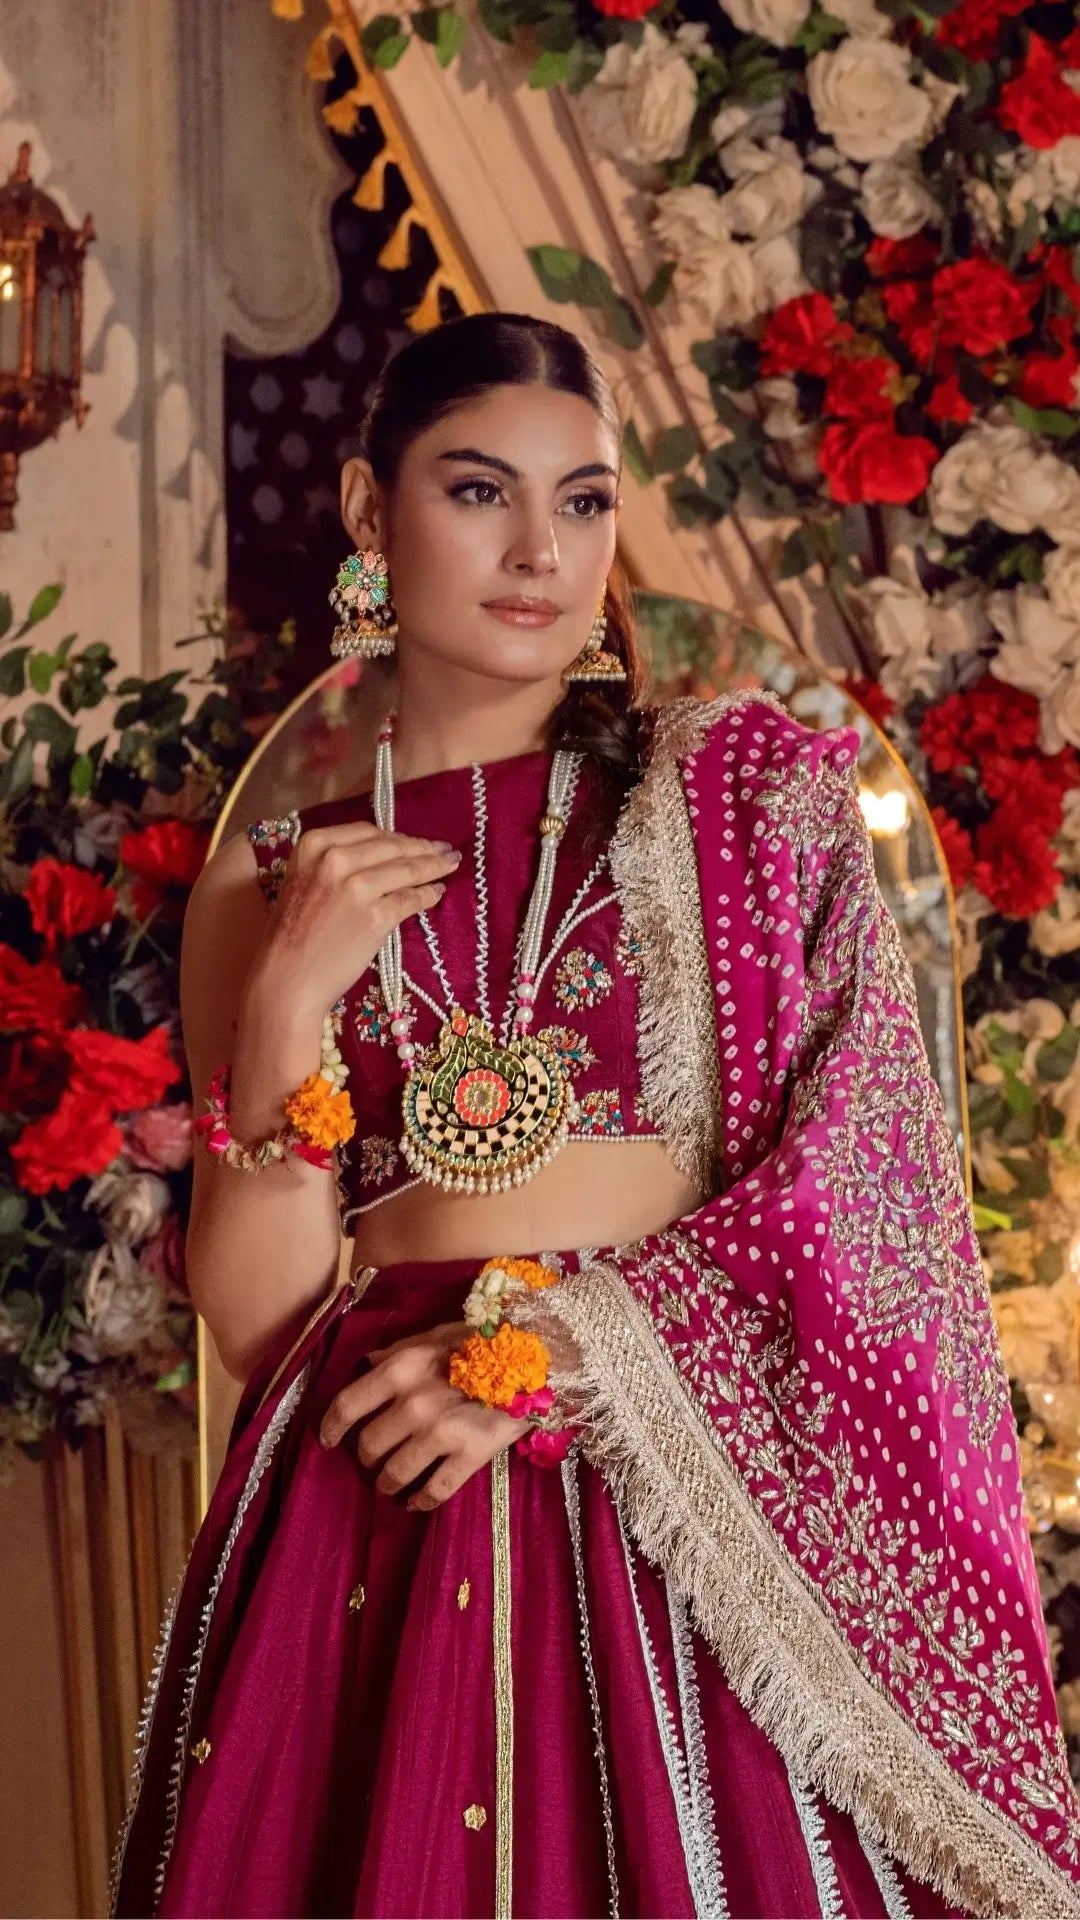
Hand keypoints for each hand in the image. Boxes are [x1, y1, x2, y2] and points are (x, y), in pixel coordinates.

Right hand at [251, 821, 462, 1018]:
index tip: (415, 841)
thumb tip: (382, 855)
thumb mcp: (303, 882)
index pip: (368, 832)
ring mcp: (356, 887)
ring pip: (406, 869)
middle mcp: (334, 859)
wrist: (285, 980)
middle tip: (444, 850)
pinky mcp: (375, 916)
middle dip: (422, 848)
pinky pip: (410, 900)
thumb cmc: (291, 936)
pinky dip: (428, 895)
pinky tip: (437, 893)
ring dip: (434, 866)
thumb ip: (333, 864)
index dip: (397, 837)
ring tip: (450, 865)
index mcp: (313, 844)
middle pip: (392, 846)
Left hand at [317, 1321, 531, 1511]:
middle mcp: (415, 1402)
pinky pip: (434, 1491)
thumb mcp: (435, 1335)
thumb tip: (366, 1364)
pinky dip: (420, 1501)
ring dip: (387, 1483)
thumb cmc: (485, 1341)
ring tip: (390, 1484)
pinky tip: (416, 1501)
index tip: (326, 1440)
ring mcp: (442, 1432)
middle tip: (372, 1458)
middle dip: (366, 1456)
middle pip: (368, 1446)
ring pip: (394, 1474)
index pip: (348, 1405)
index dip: (330, 1427)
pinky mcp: (471, 1455)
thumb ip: (398, 1352)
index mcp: (402, 1368)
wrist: (542, 1356)